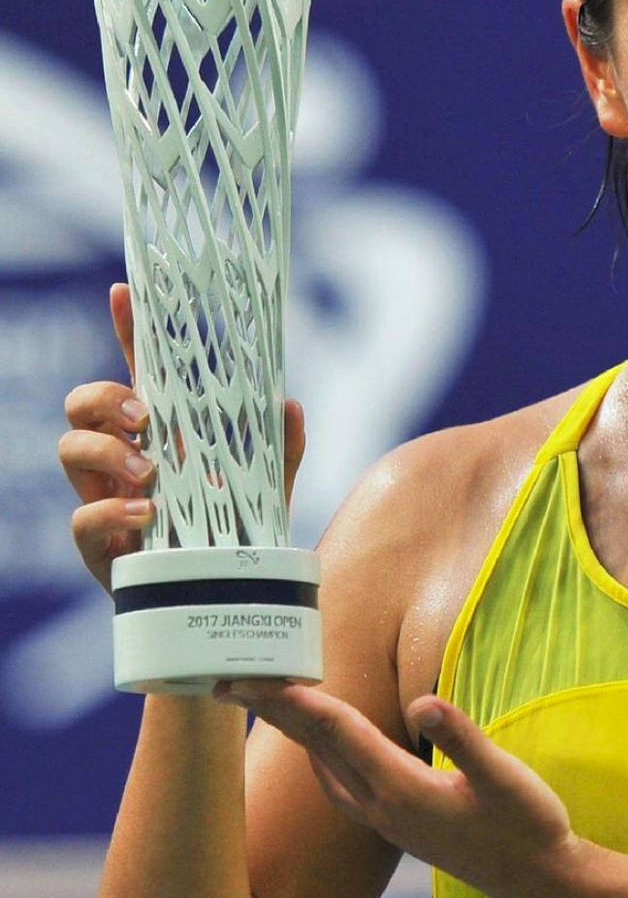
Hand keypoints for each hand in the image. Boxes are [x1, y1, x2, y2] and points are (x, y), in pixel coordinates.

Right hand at [60, 282, 306, 593]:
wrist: (224, 606)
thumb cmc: (236, 540)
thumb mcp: (266, 490)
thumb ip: (280, 449)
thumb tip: (288, 405)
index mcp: (159, 437)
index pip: (136, 373)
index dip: (126, 331)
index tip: (123, 291)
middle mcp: (122, 461)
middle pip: (82, 404)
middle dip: (104, 398)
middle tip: (146, 417)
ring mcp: (104, 500)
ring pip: (69, 448)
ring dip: (107, 451)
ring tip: (151, 473)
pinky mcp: (99, 546)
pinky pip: (81, 517)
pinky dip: (112, 510)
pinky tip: (150, 514)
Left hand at [216, 680, 586, 897]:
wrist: (538, 882)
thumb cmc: (526, 825)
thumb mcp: (503, 777)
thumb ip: (464, 739)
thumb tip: (424, 702)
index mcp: (399, 788)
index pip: (333, 731)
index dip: (292, 699)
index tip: (251, 676)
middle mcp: (381, 805)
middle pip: (314, 746)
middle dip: (272, 710)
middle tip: (227, 676)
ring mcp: (385, 819)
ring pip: (321, 765)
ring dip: (291, 731)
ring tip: (264, 700)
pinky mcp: (396, 824)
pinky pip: (338, 784)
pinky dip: (318, 754)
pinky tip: (319, 747)